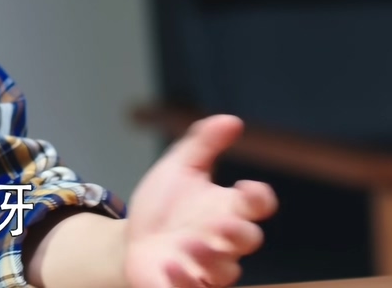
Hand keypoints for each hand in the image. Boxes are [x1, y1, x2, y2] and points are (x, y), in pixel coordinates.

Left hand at [122, 115, 276, 287]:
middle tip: (219, 224)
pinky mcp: (187, 285)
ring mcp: (208, 266)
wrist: (132, 241)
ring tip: (188, 244)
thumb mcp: (179, 168)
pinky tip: (169, 267)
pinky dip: (185, 282)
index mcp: (228, 207)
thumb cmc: (164, 205)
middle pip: (249, 239)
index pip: (260, 203)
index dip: (259, 197)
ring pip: (225, 270)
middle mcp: (224, 240)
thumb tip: (232, 120)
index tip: (245, 188)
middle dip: (238, 233)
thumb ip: (203, 143)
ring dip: (211, 258)